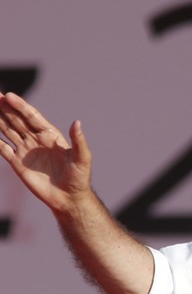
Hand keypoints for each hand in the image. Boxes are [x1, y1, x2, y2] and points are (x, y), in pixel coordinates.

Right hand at [0, 92, 92, 213]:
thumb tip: (77, 122)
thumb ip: (79, 141)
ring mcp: (25, 150)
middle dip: (5, 108)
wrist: (69, 198)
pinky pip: (3, 148)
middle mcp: (36, 140)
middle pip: (17, 120)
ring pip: (8, 130)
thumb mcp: (82, 158)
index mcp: (50, 135)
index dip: (21, 106)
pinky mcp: (17, 163)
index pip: (32, 117)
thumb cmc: (79, 178)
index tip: (9, 96)